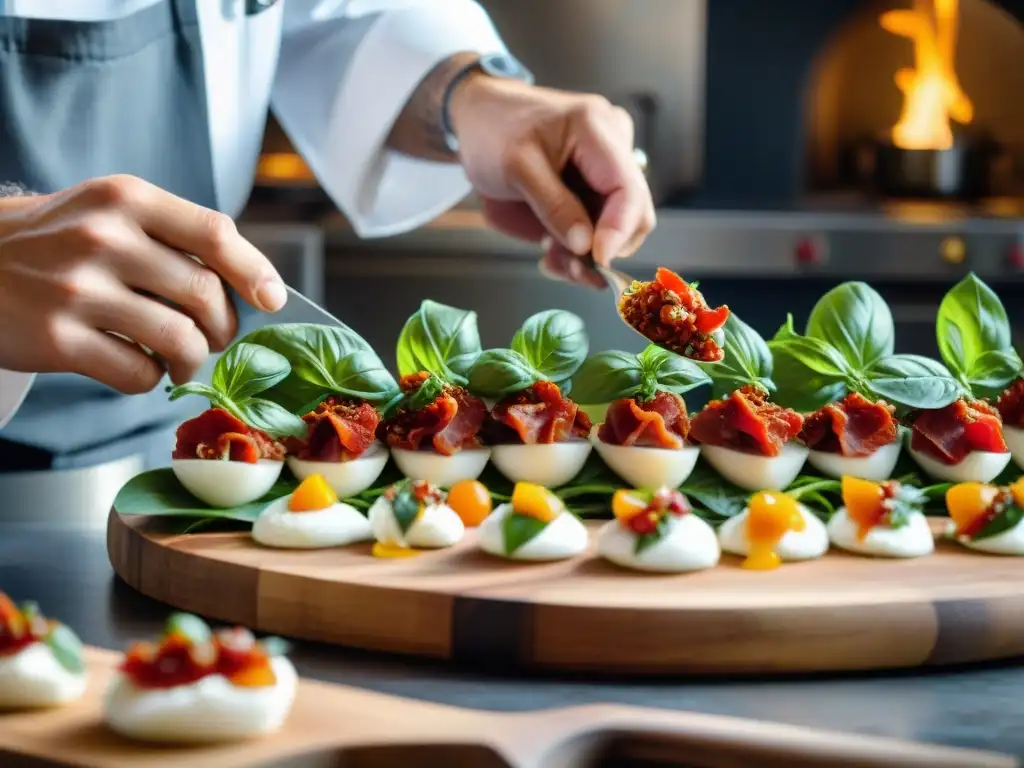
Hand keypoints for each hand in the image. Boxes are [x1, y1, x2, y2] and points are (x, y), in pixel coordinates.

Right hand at [0, 175, 286, 392]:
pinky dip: (152, 379)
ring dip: (194, 359)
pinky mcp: (57, 339)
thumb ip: (173, 235)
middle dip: (225, 327)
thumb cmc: (56, 240)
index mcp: (126, 199)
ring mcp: (77, 289)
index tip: (273, 299)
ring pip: (180, 339)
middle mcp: (103, 237)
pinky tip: (140, 367)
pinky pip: (138, 374)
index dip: (254, 271)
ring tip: (184, 360)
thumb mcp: (109, 211)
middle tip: (217, 337)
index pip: (214, 233)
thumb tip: (251, 284)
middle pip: (205, 294)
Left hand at [449, 77, 655, 287]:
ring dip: (589, 253)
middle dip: (604, 247)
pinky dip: (580, 245)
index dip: (618, 231)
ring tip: (552, 257)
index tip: (596, 260)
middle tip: (567, 266)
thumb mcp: (516, 169)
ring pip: (619, 226)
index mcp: (596, 128)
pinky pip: (601, 224)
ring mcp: (608, 165)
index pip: (628, 189)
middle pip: (634, 212)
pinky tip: (553, 246)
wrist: (480, 117)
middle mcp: (614, 144)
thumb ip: (553, 207)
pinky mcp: (597, 184)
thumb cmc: (494, 131)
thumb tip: (586, 246)